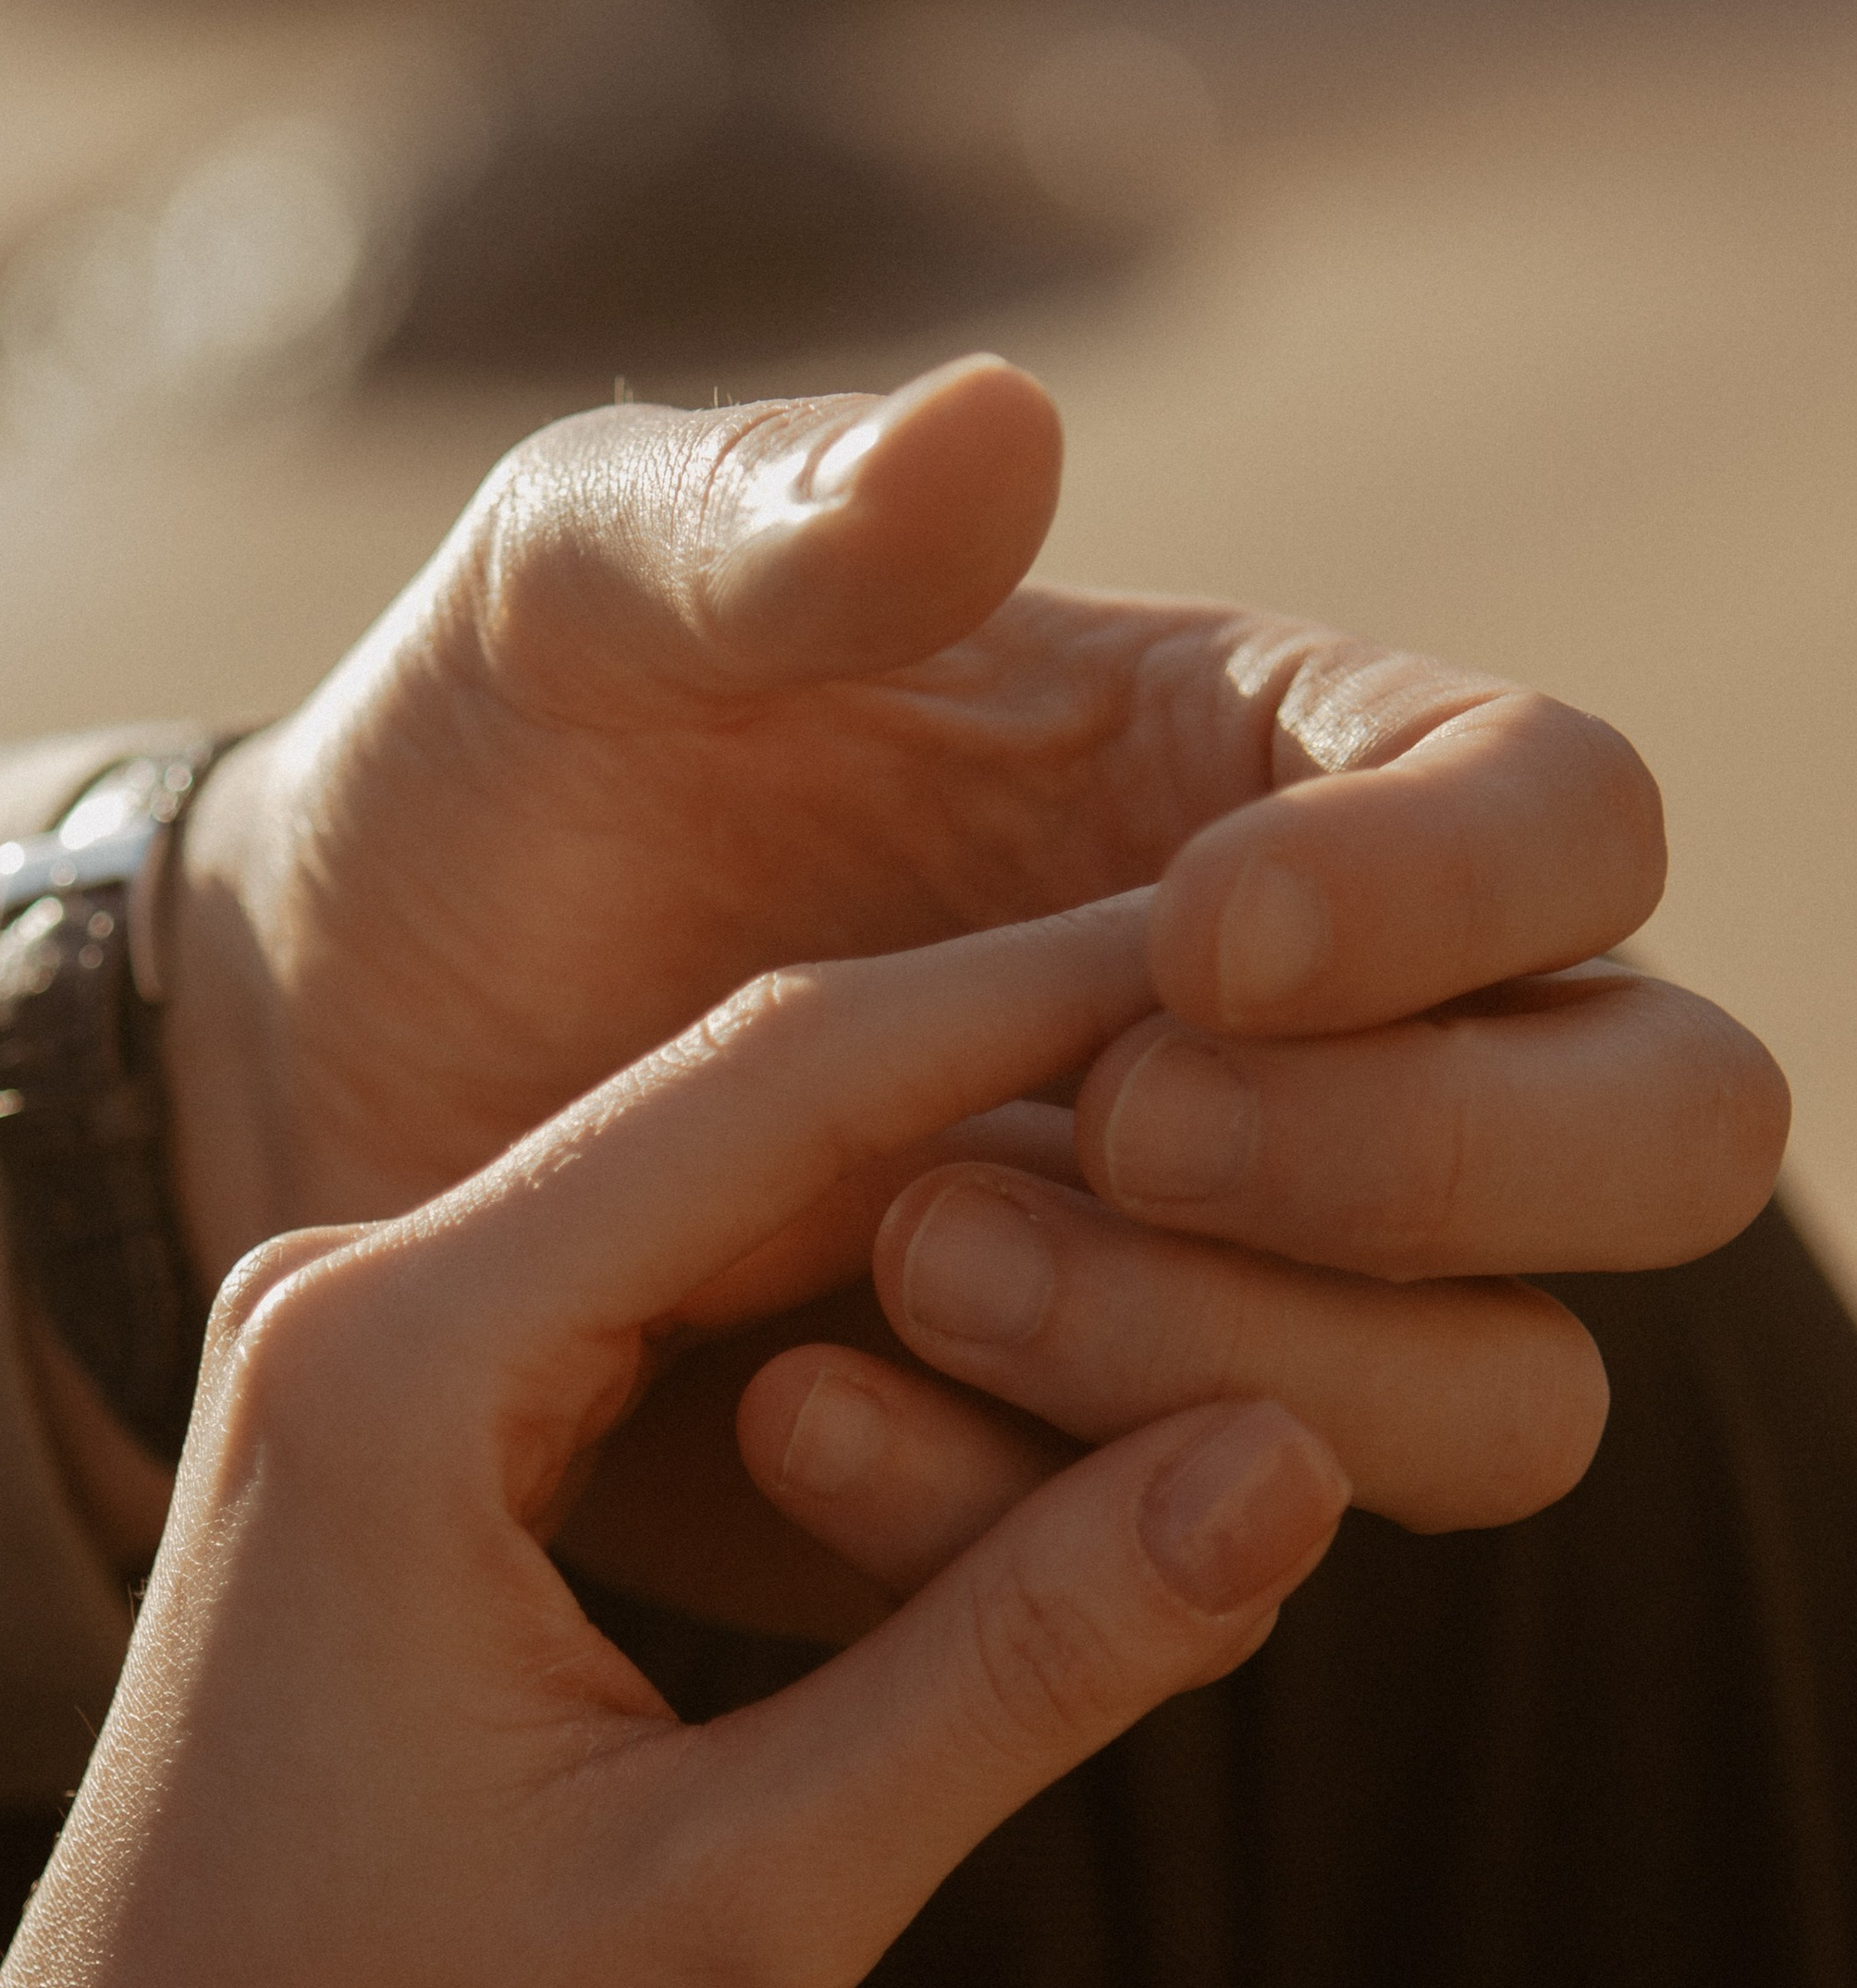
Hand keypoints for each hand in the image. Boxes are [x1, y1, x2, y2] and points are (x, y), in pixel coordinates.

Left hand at [0, 903, 1347, 1987]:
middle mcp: (355, 1288)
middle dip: (1037, 1090)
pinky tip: (1035, 1319)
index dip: (1055, 995)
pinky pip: (668, 1293)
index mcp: (394, 1360)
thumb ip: (1020, 1669)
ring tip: (1225, 1177)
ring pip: (729, 1197)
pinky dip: (856, 1306)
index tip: (1292, 932)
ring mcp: (364, 1339)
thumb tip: (1287, 1464)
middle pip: (763, 1112)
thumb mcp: (743, 1906)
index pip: (788, 1082)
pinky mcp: (401, 1411)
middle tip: (1318, 1069)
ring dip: (961, 1199)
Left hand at [158, 355, 1782, 1620]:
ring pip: (1489, 1395)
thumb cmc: (494, 782)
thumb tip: (998, 430)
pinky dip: (1012, 1505)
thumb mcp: (568, 606)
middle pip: (1653, 1127)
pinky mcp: (1087, 1477)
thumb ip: (758, 518)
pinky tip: (783, 1406)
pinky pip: (1199, 1557)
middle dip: (1424, 1161)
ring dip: (1229, 1352)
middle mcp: (1317, 1041)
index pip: (1566, 815)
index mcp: (1258, 775)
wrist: (334, 1072)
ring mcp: (1229, 1279)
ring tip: (905, 1257)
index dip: (1464, 891)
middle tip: (1118, 1126)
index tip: (1210, 939)